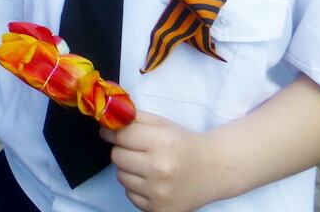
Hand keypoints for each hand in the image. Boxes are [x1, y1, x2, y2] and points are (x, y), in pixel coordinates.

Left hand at [103, 112, 219, 211]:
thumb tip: (107, 117)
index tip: (109, 131)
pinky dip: (137, 188)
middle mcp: (161, 169)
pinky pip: (130, 195)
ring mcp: (159, 192)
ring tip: (148, 167)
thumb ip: (133, 117)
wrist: (212, 172)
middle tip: (136, 150)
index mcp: (162, 142)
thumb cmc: (183, 144)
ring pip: (121, 177)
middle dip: (123, 151)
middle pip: (117, 157)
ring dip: (129, 171)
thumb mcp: (162, 123)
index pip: (120, 136)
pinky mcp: (158, 209)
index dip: (111, 131)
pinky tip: (153, 182)